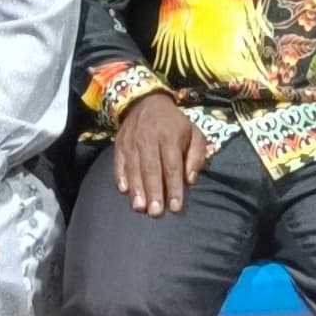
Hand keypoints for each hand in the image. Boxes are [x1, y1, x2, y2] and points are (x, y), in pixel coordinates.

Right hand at [111, 92, 211, 214]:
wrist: (146, 102)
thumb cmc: (174, 124)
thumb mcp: (193, 133)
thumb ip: (196, 156)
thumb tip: (190, 180)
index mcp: (170, 137)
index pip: (172, 166)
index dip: (173, 187)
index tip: (175, 207)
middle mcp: (149, 139)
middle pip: (151, 169)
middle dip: (153, 192)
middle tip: (155, 213)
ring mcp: (132, 142)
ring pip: (134, 168)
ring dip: (137, 190)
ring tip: (140, 208)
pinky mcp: (119, 145)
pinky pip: (118, 163)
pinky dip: (120, 177)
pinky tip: (124, 191)